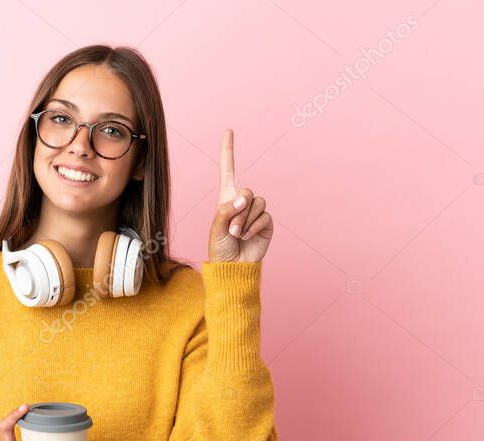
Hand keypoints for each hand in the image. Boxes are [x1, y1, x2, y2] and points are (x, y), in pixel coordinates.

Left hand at [208, 129, 274, 262]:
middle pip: (247, 190)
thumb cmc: (220, 248)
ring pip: (257, 203)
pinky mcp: (266, 223)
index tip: (228, 131)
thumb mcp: (217, 227)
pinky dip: (254, 227)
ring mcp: (255, 212)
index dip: (228, 152)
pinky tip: (246, 237)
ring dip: (245, 220)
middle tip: (231, 227)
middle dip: (239, 209)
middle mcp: (242, 202)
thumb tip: (244, 198)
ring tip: (237, 234)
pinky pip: (265, 216)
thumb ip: (227, 210)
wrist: (233, 267)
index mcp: (226, 198)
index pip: (228, 170)